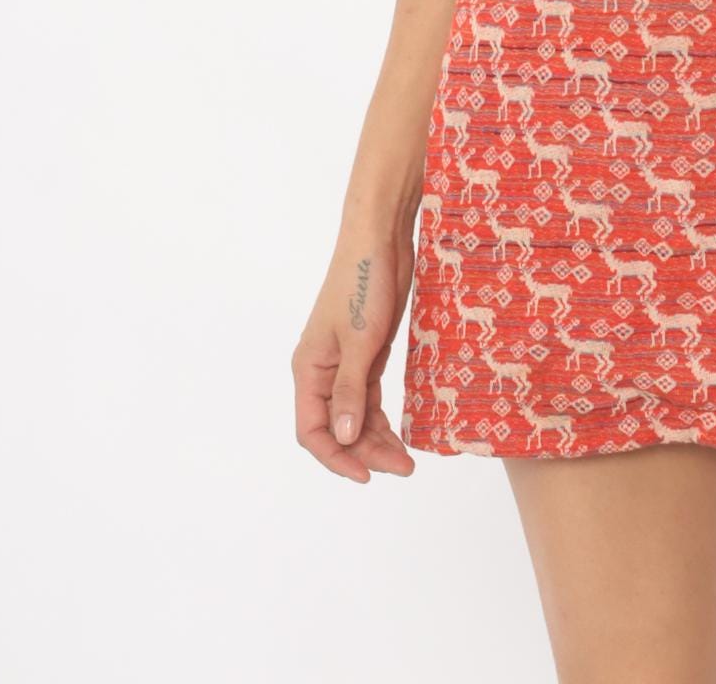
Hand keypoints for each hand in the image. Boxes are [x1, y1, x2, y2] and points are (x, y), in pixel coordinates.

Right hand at [292, 213, 419, 481]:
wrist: (380, 239)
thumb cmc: (364, 282)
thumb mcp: (360, 340)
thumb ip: (350, 391)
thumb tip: (343, 439)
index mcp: (309, 369)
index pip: (312, 430)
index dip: (335, 457)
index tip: (366, 475)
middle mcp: (322, 371)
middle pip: (337, 428)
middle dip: (365, 452)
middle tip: (402, 467)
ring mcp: (345, 363)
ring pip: (355, 415)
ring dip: (377, 438)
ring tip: (406, 460)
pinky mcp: (367, 353)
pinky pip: (369, 397)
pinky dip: (382, 417)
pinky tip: (401, 432)